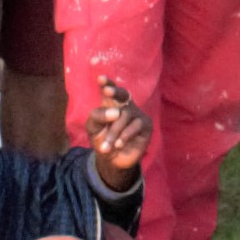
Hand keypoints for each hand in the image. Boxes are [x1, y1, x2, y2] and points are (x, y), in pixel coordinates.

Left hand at [86, 77, 151, 191]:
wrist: (112, 161)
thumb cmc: (102, 139)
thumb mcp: (93, 128)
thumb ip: (97, 116)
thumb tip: (116, 112)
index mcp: (111, 103)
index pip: (110, 90)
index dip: (107, 83)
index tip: (100, 78)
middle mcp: (125, 106)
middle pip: (123, 94)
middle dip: (115, 91)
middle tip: (107, 91)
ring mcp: (137, 115)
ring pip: (125, 115)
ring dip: (114, 132)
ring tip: (106, 146)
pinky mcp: (146, 125)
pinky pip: (135, 125)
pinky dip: (125, 135)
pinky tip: (118, 144)